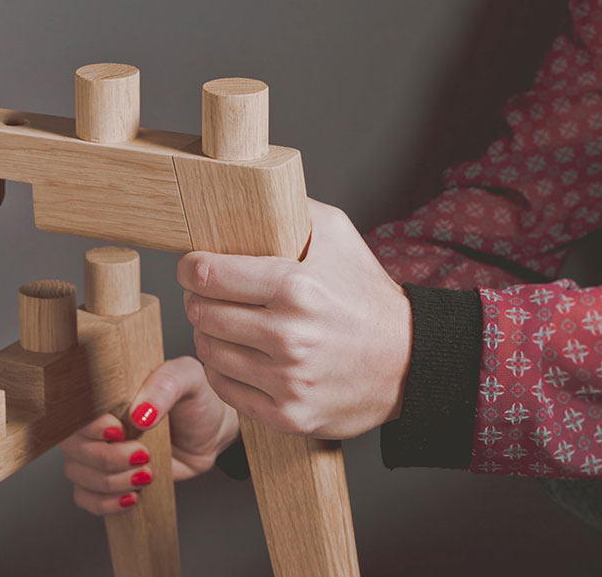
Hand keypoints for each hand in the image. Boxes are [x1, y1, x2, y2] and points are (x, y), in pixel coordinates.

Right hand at [59, 356, 239, 514]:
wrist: (211, 432)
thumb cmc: (194, 399)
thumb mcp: (186, 379)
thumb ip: (164, 387)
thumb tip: (138, 413)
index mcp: (104, 392)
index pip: (74, 409)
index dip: (91, 426)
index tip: (120, 430)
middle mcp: (94, 422)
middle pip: (73, 447)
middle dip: (108, 458)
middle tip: (144, 455)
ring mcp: (98, 452)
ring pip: (77, 474)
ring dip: (111, 481)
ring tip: (147, 474)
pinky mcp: (108, 479)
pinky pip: (85, 497)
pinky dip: (104, 502)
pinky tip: (131, 496)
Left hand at [178, 198, 411, 439]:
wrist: (412, 361)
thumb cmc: (367, 294)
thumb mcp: (338, 235)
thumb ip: (289, 208)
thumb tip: (243, 187)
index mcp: (296, 287)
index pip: (206, 275)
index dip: (190, 269)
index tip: (192, 267)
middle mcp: (289, 335)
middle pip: (201, 314)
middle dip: (198, 301)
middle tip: (209, 297)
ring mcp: (288, 379)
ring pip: (208, 352)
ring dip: (209, 337)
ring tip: (226, 326)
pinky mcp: (289, 414)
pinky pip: (225, 389)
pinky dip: (223, 372)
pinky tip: (239, 358)